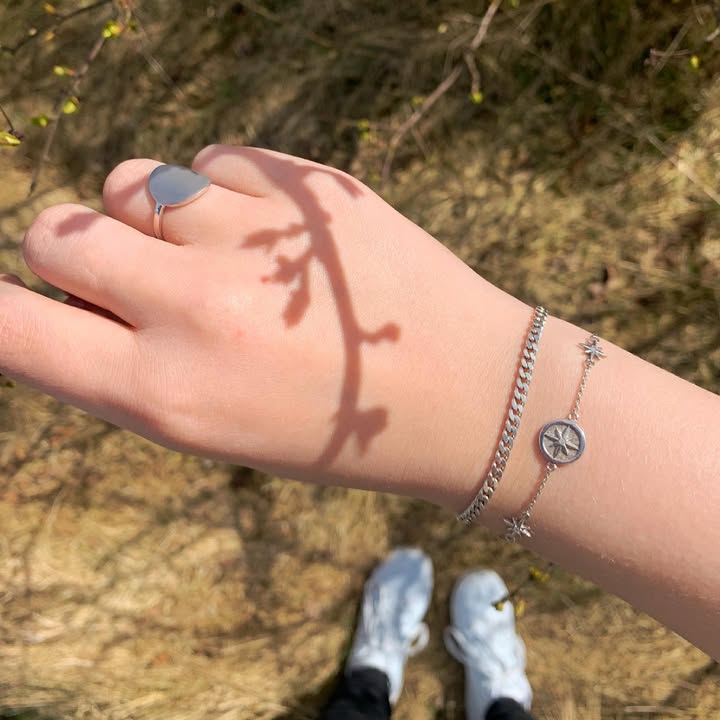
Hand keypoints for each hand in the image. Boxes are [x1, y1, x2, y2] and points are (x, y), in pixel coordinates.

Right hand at [2, 145, 524, 505]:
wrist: (463, 391)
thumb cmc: (335, 426)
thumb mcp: (220, 427)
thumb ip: (134, 366)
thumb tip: (72, 294)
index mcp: (169, 395)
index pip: (16, 332)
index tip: (13, 303)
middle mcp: (196, 309)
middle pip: (56, 233)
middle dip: (77, 251)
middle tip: (135, 275)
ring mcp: (250, 235)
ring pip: (131, 182)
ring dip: (153, 216)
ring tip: (220, 256)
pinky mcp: (300, 184)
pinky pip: (209, 159)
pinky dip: (223, 193)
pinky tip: (275, 237)